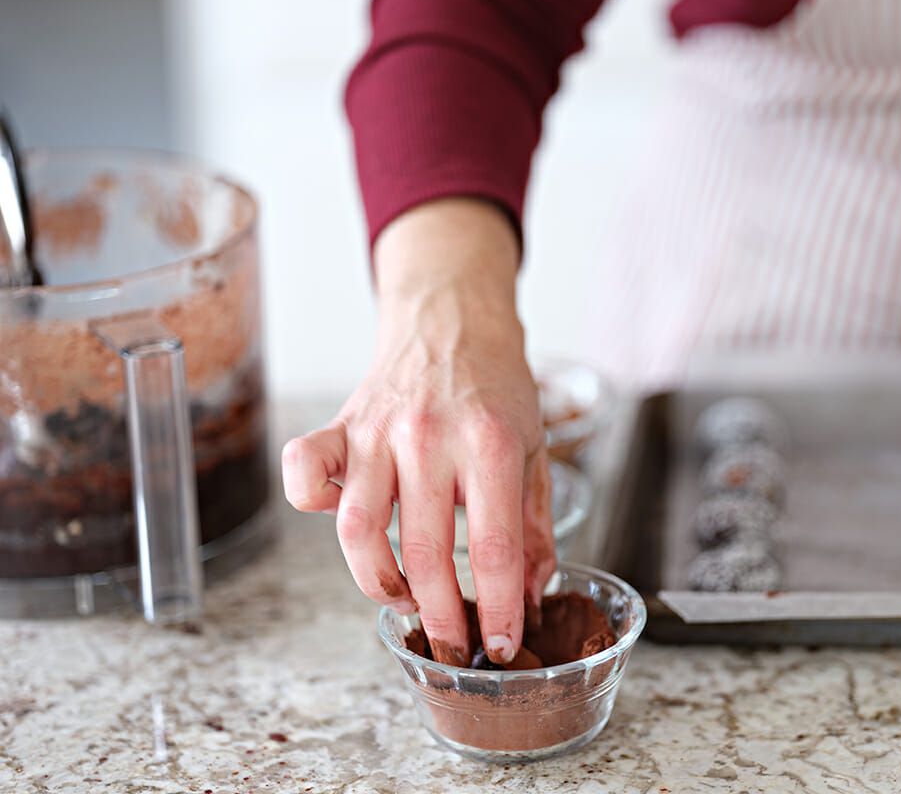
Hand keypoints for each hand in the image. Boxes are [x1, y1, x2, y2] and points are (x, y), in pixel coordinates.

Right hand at [281, 198, 554, 665]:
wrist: (453, 317)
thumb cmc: (496, 388)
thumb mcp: (534, 449)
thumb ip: (533, 525)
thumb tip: (532, 594)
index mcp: (492, 443)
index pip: (494, 547)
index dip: (499, 608)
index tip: (500, 644)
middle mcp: (430, 437)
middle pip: (425, 552)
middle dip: (440, 617)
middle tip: (452, 645)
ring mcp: (379, 431)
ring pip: (358, 529)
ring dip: (379, 583)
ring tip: (406, 601)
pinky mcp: (342, 424)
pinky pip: (305, 471)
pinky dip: (310, 506)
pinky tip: (346, 529)